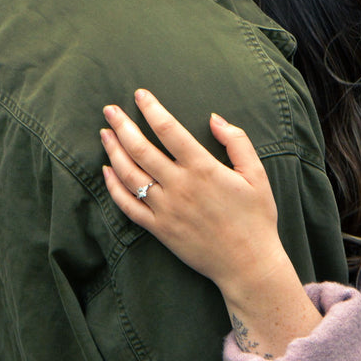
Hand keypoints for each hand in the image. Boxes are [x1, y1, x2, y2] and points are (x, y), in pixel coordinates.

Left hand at [100, 90, 291, 303]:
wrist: (249, 265)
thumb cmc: (256, 218)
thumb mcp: (256, 175)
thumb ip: (237, 142)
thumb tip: (214, 118)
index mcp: (203, 168)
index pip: (169, 130)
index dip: (151, 109)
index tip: (139, 94)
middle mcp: (180, 186)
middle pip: (140, 149)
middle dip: (122, 125)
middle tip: (109, 109)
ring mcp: (166, 209)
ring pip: (129, 174)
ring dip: (113, 151)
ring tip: (104, 133)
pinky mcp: (159, 229)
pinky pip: (128, 205)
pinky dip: (113, 187)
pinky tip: (107, 171)